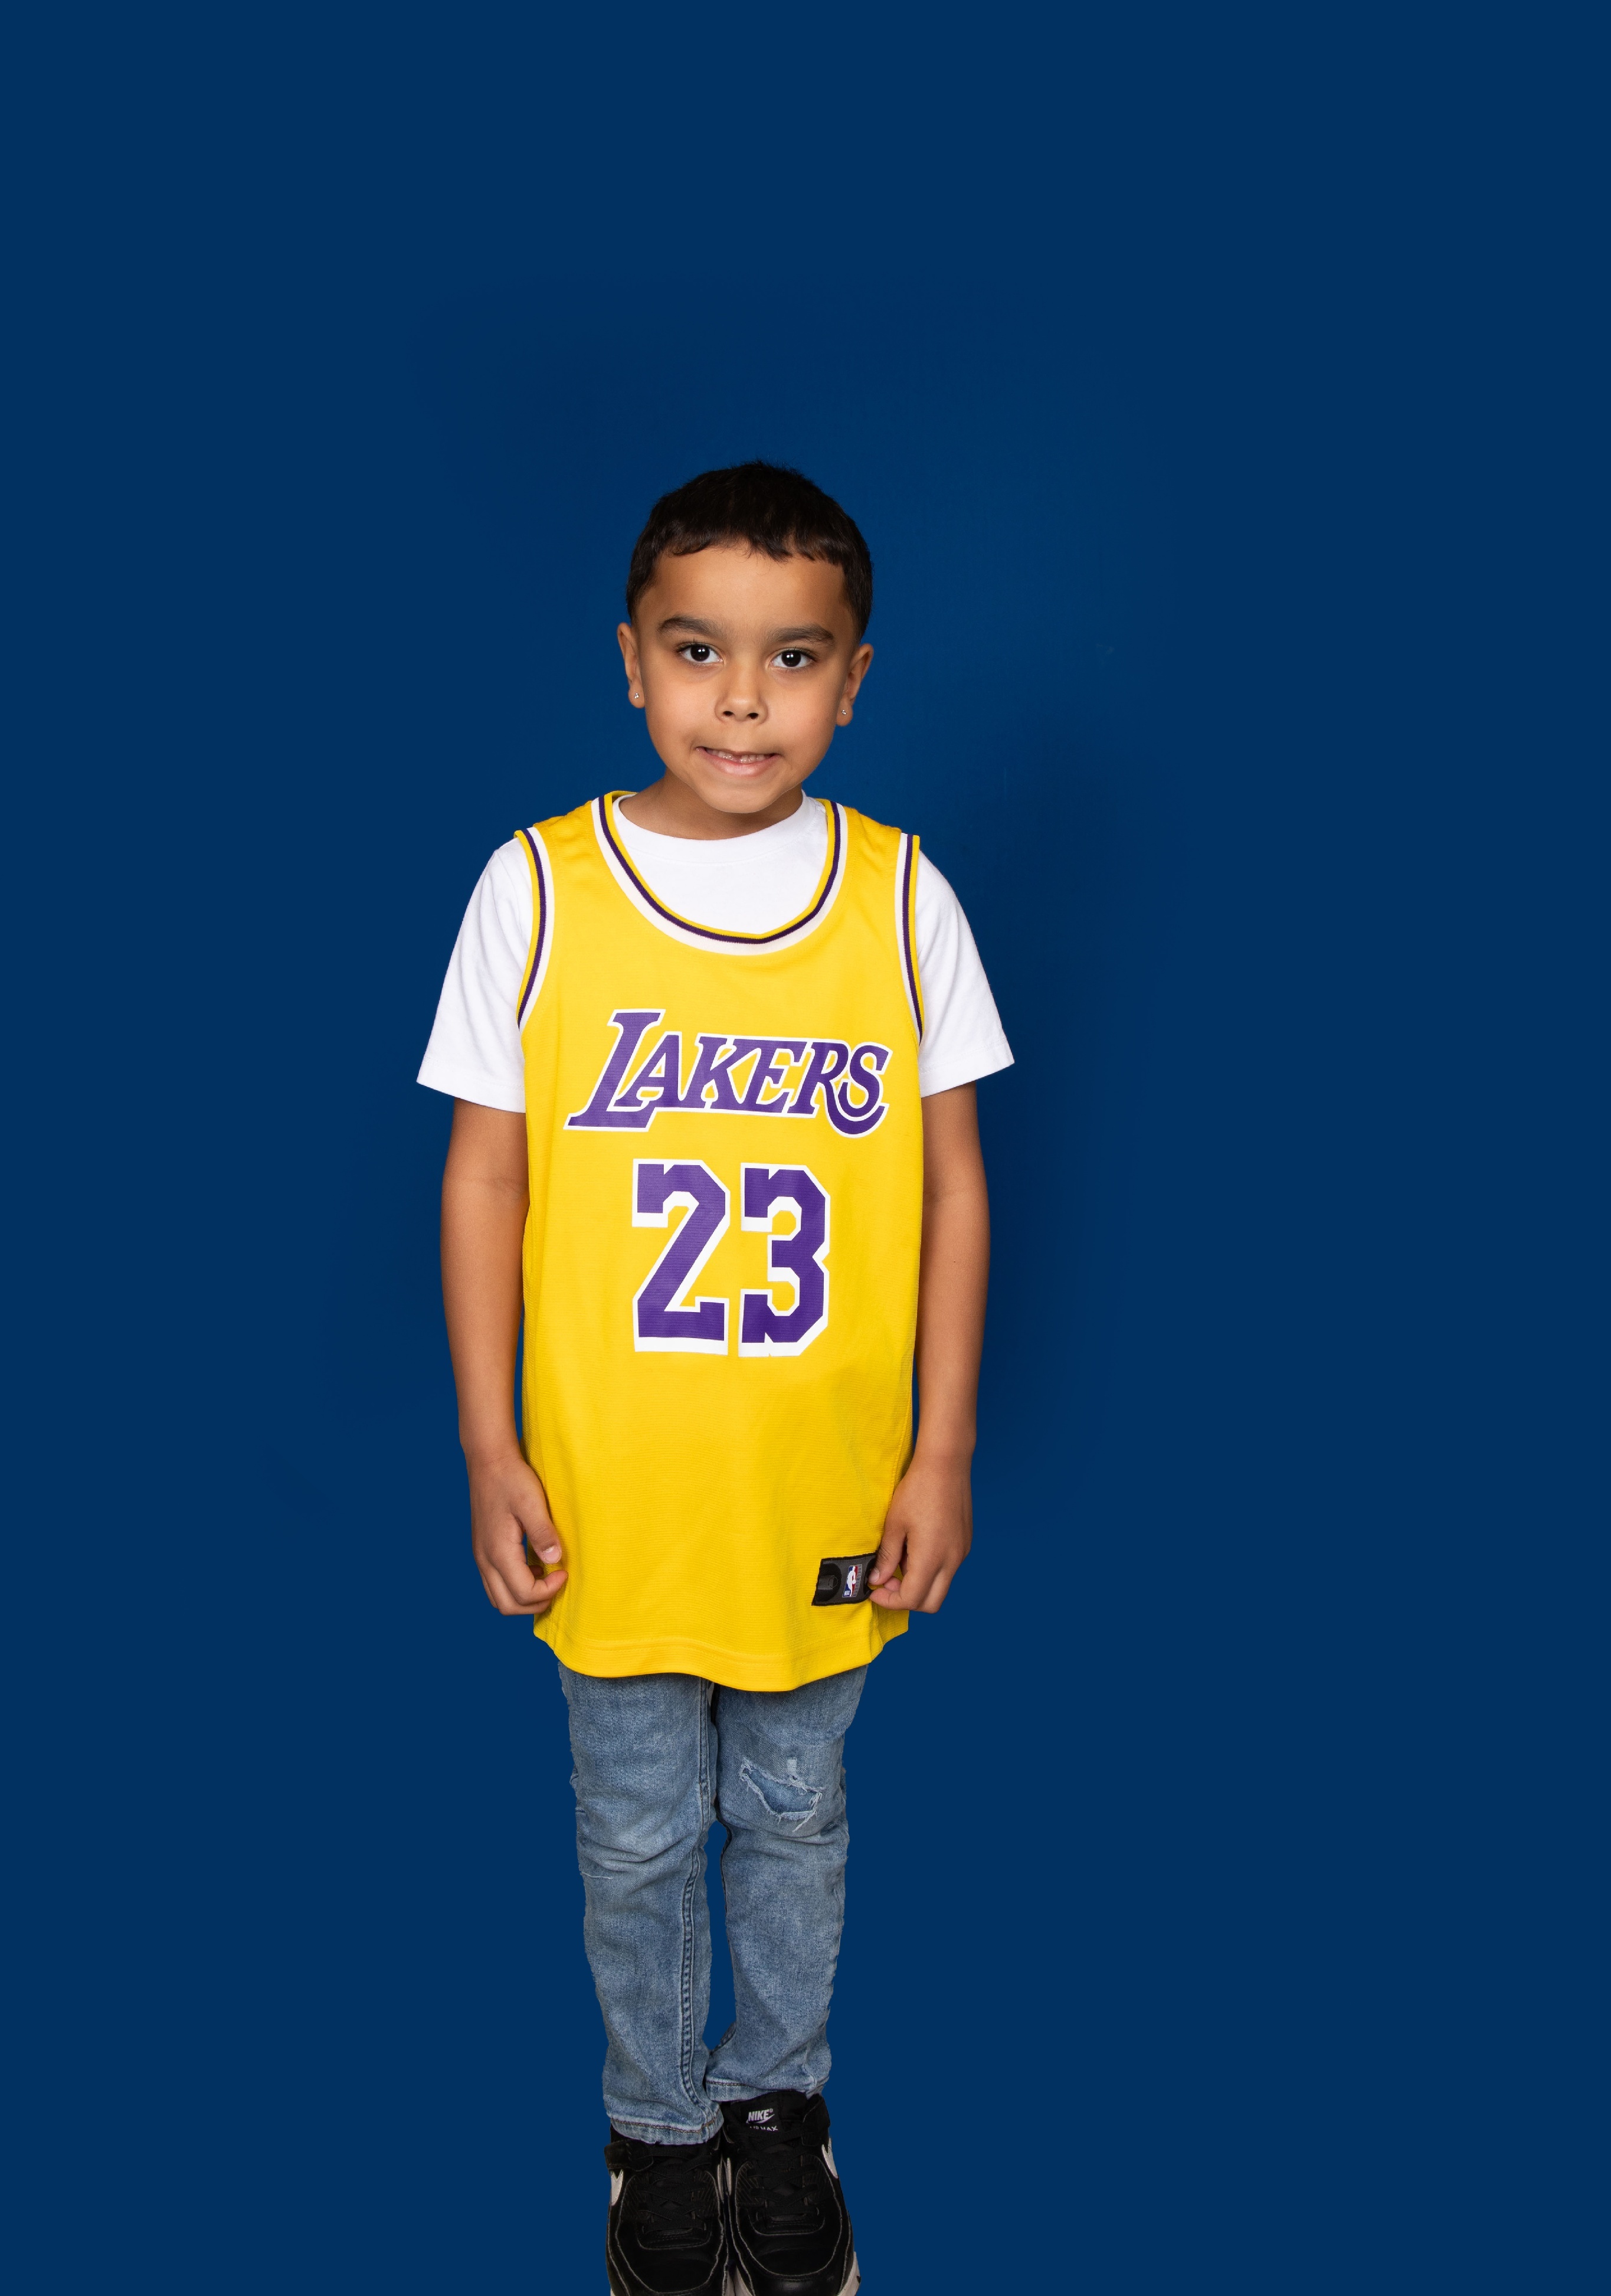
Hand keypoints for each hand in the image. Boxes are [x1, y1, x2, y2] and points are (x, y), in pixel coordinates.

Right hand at [467, 1448, 567, 1615]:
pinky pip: (495, 1583)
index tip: (565, 1571)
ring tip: (545, 1577)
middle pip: (507, 1606)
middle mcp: (484, 1559)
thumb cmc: (512, 1478)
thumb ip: (543, 1533)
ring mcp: (481, 1556)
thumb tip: (555, 1560)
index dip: (549, 1590)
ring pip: (498, 1598)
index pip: (524, 1593)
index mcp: (498, 1552)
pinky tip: (532, 1565)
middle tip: (557, 1583)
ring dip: (523, 1597)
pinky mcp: (482, 1550)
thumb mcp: (532, 1502)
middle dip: (535, 1603)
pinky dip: (514, 1586)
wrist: (488, 1461)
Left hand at [868, 1450, 971, 1612]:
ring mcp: (961, 1552)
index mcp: (932, 1558)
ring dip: (919, 1584)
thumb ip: (887, 1557)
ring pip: (941, 1587)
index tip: (875, 1590)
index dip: (890, 1601)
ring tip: (900, 1560)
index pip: (912, 1599)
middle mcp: (952, 1560)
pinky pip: (948, 1569)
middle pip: (931, 1603)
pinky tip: (916, 1549)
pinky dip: (931, 1571)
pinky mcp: (964, 1543)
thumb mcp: (894, 1524)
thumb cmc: (917, 1490)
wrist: (946, 1464)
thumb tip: (878, 1580)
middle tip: (888, 1581)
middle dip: (907, 1600)